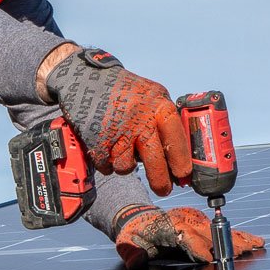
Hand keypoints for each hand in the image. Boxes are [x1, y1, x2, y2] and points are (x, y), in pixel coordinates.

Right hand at [45, 48, 190, 195]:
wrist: (86, 79)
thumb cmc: (124, 91)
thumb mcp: (152, 96)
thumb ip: (165, 120)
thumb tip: (179, 156)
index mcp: (158, 106)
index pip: (176, 139)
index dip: (181, 161)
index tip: (184, 175)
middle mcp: (139, 119)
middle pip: (155, 161)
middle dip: (160, 181)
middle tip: (163, 189)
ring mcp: (117, 130)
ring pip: (127, 167)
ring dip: (126, 165)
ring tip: (123, 149)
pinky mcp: (97, 140)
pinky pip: (107, 166)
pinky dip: (106, 162)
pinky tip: (107, 147)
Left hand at [113, 205, 265, 269]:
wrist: (139, 218)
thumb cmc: (135, 235)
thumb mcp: (128, 245)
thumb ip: (133, 255)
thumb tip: (135, 262)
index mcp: (168, 225)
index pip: (185, 236)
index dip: (196, 247)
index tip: (208, 258)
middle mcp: (184, 219)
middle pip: (208, 232)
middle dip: (225, 242)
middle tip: (241, 252)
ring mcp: (195, 219)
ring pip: (219, 230)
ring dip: (238, 238)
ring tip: (256, 244)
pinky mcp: (202, 221)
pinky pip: (222, 229)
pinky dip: (239, 235)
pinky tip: (255, 241)